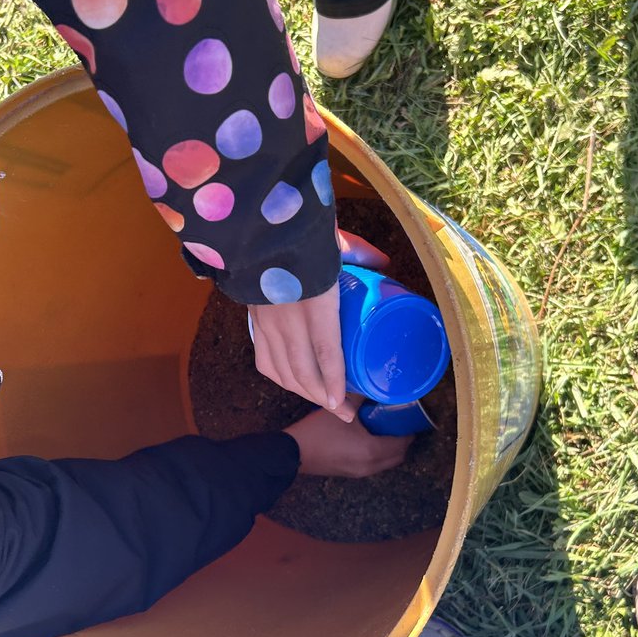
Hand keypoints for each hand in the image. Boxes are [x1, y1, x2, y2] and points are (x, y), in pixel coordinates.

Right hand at [247, 229, 388, 422]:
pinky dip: (280, 377)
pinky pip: (264, 360)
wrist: (255, 224)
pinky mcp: (253, 321)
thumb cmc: (299, 232)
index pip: (325, 350)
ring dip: (303, 392)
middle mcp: (287, 317)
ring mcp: (266, 322)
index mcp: (313, 300)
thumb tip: (384, 264)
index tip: (343, 403)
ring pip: (282, 371)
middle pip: (302, 370)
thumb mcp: (333, 243)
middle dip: (323, 398)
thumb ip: (359, 253)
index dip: (334, 381)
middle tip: (344, 412)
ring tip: (324, 402)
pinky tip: (292, 383)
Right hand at [283, 402, 412, 477]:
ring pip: (384, 462)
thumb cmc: (318, 432)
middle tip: (399, 421)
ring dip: (389, 448)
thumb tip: (370, 382)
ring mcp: (359, 472)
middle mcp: (370, 466)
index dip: (409, 430)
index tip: (411, 417)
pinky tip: (367, 438)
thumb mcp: (340, 409)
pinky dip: (376, 453)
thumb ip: (358, 396)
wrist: (292, 453)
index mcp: (373, 451)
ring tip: (385, 428)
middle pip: (397, 456)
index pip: (402, 443)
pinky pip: (372, 464)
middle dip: (402, 441)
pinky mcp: (349, 473)